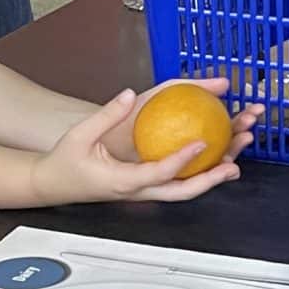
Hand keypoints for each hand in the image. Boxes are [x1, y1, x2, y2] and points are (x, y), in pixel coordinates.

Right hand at [30, 87, 250, 203]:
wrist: (54, 184)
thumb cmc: (65, 163)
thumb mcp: (80, 136)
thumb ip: (105, 115)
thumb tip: (128, 95)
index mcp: (123, 182)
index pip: (158, 173)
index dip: (181, 159)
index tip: (200, 143)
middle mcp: (138, 192)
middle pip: (181, 192)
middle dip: (210, 181)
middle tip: (233, 166)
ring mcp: (143, 193)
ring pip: (183, 190)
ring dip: (210, 178)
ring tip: (234, 163)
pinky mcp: (146, 188)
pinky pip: (177, 182)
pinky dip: (197, 173)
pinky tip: (212, 159)